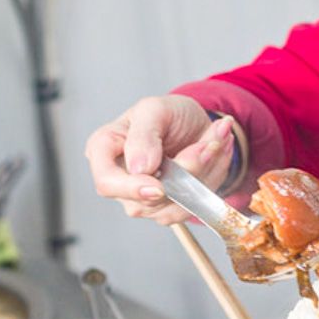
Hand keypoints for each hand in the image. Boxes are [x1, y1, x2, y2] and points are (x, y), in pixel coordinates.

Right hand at [84, 95, 234, 224]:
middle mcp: (119, 179)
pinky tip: (212, 157)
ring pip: (175, 204)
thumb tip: (139, 167)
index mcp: (105, 149)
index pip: (107, 182)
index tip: (160, 187)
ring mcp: (142, 199)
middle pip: (148, 197)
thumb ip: (143, 134)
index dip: (132, 188)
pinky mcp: (167, 209)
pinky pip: (192, 207)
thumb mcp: (155, 109)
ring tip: (213, 144)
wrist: (195, 126)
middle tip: (209, 144)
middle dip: (187, 171)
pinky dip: (210, 180)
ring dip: (204, 174)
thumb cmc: (169, 115)